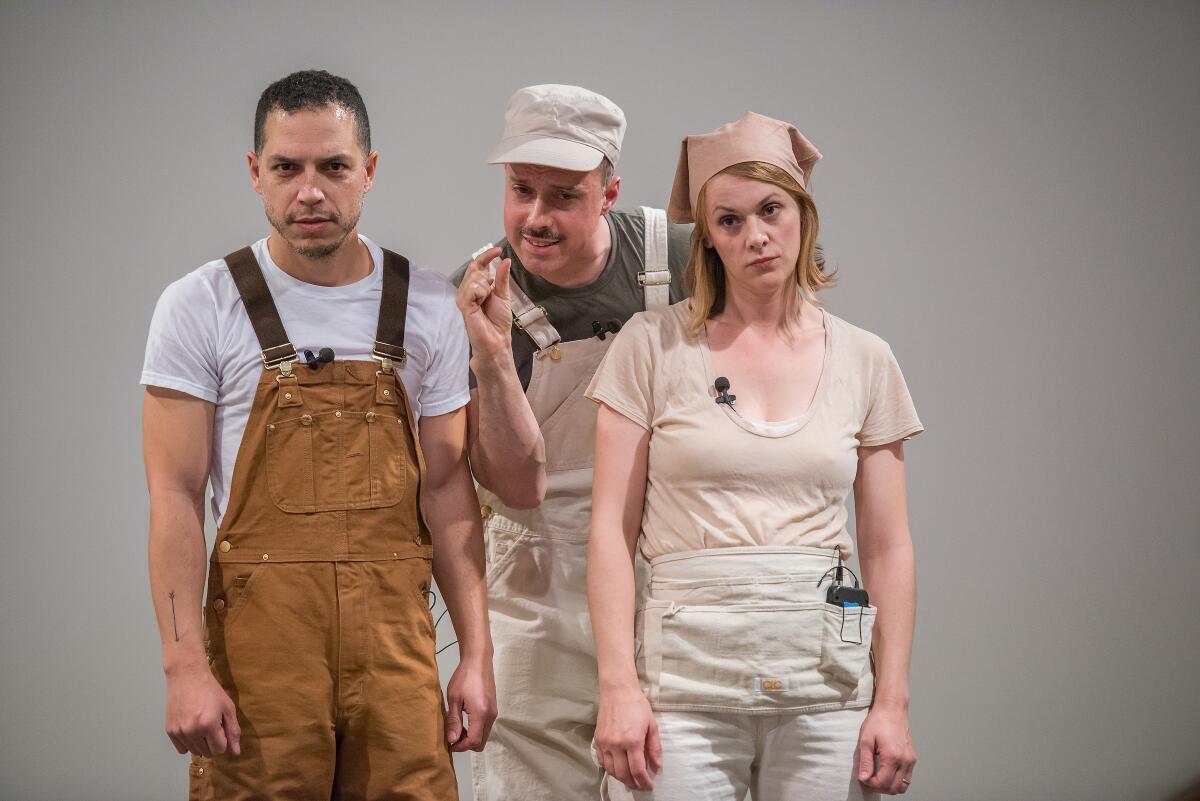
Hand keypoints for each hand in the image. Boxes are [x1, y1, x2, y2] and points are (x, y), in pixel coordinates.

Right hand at [165, 663, 240, 757]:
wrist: (187, 677)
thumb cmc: (210, 690)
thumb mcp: (228, 708)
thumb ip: (233, 731)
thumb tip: (236, 752)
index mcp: (209, 725)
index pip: (219, 749)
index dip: (223, 740)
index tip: (221, 728)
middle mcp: (192, 731)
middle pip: (207, 752)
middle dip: (213, 742)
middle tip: (212, 725)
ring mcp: (179, 732)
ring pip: (194, 752)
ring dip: (201, 743)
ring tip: (201, 725)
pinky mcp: (170, 731)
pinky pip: (181, 749)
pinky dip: (188, 743)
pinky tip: (191, 729)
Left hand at [445, 655, 496, 751]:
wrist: (479, 660)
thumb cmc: (464, 677)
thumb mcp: (454, 699)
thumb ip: (454, 721)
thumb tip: (453, 740)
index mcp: (481, 714)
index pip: (474, 741)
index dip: (461, 747)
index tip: (449, 743)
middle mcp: (490, 716)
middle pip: (481, 742)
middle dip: (466, 744)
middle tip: (453, 736)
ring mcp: (493, 712)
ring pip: (484, 735)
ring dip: (471, 736)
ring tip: (457, 727)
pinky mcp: (493, 708)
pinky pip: (485, 726)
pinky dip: (476, 729)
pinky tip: (465, 719)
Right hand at [455, 246, 513, 360]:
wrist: (497, 340)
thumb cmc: (498, 322)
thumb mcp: (503, 295)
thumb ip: (502, 278)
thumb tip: (505, 260)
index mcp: (477, 287)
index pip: (478, 265)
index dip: (486, 256)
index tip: (498, 250)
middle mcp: (468, 290)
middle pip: (474, 269)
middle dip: (486, 275)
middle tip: (491, 291)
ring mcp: (464, 298)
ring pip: (472, 278)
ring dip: (484, 286)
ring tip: (486, 301)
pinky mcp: (463, 305)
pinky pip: (470, 289)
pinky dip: (480, 292)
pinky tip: (482, 301)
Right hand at [595, 685, 661, 790]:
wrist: (617, 691)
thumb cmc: (637, 705)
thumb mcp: (652, 725)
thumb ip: (654, 747)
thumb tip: (656, 766)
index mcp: (632, 741)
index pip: (637, 769)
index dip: (644, 781)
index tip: (649, 786)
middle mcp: (616, 744)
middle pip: (623, 773)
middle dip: (633, 783)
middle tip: (640, 785)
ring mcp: (605, 743)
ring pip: (611, 770)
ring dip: (621, 778)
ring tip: (630, 780)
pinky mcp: (597, 740)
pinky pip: (602, 761)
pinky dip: (610, 769)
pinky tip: (617, 769)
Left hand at [857, 705, 915, 793]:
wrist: (893, 710)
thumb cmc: (879, 721)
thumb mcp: (866, 740)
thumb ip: (865, 761)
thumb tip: (864, 778)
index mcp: (892, 756)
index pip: (883, 782)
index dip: (871, 784)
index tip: (864, 778)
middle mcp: (905, 760)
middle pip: (894, 788)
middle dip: (880, 788)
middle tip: (869, 780)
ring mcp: (910, 760)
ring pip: (903, 786)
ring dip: (890, 787)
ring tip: (878, 778)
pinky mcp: (912, 758)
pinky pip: (907, 778)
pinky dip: (897, 781)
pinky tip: (887, 773)